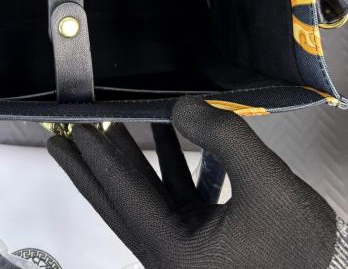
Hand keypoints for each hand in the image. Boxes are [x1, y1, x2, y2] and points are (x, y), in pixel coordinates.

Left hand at [48, 97, 344, 268]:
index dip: (96, 158)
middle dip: (89, 166)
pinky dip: (164, 162)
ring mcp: (182, 245)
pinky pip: (170, 194)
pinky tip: (166, 130)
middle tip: (61, 136)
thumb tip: (180, 105)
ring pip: (142, 196)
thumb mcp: (269, 186)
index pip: (123, 194)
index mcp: (174, 248)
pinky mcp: (200, 238)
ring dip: (126, 159)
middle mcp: (168, 251)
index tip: (74, 129)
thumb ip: (224, 137)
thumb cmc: (294, 249)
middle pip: (118, 200)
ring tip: (105, 125)